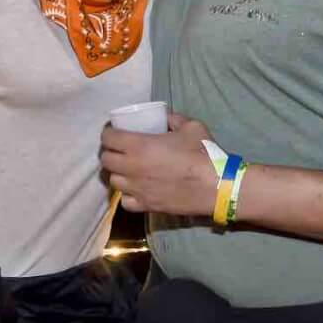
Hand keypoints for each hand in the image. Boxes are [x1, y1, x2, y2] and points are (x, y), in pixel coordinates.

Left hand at [99, 111, 217, 216]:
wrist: (217, 186)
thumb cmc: (203, 154)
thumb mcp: (191, 126)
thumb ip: (173, 119)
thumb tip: (165, 117)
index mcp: (139, 145)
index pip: (108, 138)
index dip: (108, 132)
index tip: (114, 131)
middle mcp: (132, 167)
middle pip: (105, 160)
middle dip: (109, 152)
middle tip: (119, 149)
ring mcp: (137, 189)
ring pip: (113, 181)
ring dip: (117, 173)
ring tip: (127, 169)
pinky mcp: (146, 205)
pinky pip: (125, 202)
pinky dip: (127, 195)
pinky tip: (135, 189)